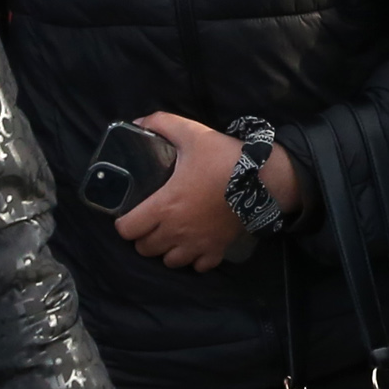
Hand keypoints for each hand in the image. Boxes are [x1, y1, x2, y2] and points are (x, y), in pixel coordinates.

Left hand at [115, 113, 307, 270]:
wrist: (263, 179)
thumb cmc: (223, 158)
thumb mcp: (192, 133)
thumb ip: (162, 123)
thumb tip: (137, 121)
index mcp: (164, 206)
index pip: (127, 230)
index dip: (124, 222)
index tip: (131, 212)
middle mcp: (177, 231)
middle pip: (145, 248)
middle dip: (143, 236)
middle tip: (150, 221)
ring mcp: (198, 244)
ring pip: (169, 262)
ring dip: (166, 250)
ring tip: (171, 235)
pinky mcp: (217, 250)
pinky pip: (198, 266)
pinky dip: (193, 259)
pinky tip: (195, 245)